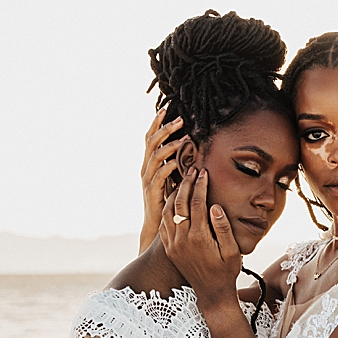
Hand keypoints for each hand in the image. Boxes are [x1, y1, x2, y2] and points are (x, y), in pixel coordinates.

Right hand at [140, 109, 185, 253]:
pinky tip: (180, 162)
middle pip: (151, 143)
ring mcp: (147, 180)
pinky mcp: (152, 193)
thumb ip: (177, 165)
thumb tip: (191, 148)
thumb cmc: (168, 203)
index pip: (150, 138)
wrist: (157, 228)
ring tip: (184, 138)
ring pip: (155, 156)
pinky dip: (169, 167)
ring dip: (170, 145)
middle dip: (165, 129)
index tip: (166, 109)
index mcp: (150, 164)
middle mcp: (146, 169)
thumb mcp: (172, 180)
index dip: (156, 123)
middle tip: (180, 119)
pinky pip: (160, 176)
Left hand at [161, 167, 240, 308]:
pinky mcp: (169, 249)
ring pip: (167, 212)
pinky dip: (167, 208)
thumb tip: (214, 205)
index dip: (199, 185)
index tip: (203, 172)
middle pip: (179, 203)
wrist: (211, 293)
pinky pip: (163, 224)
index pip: (196, 203)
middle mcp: (182, 240)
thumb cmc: (226, 271)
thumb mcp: (232, 251)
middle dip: (185, 184)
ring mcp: (173, 244)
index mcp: (199, 238)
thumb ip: (223, 227)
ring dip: (173, 194)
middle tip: (192, 170)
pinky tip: (173, 200)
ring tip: (182, 181)